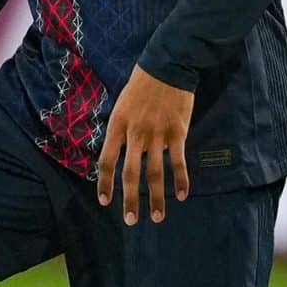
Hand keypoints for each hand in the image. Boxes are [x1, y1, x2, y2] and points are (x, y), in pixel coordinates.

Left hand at [95, 67, 193, 224]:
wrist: (168, 66)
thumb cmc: (142, 86)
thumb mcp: (121, 105)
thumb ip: (120, 131)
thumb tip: (118, 154)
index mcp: (117, 126)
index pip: (106, 161)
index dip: (105, 184)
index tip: (105, 202)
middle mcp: (135, 133)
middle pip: (130, 173)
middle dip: (130, 200)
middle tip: (132, 220)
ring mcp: (157, 134)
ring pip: (155, 173)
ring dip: (157, 198)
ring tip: (158, 217)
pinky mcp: (177, 132)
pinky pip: (178, 161)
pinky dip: (180, 180)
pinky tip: (181, 195)